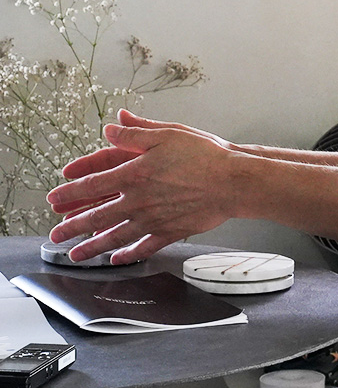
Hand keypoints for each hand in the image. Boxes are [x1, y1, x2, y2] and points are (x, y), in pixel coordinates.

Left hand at [47, 111, 238, 263]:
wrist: (233, 182)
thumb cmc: (205, 155)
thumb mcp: (168, 134)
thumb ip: (136, 133)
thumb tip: (111, 129)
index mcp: (134, 174)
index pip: (92, 185)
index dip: (70, 192)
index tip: (54, 199)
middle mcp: (139, 200)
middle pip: (96, 217)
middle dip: (71, 228)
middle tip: (55, 235)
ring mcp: (153, 219)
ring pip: (115, 237)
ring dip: (92, 247)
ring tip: (75, 255)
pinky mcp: (170, 231)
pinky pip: (144, 247)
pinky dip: (128, 255)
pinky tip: (117, 259)